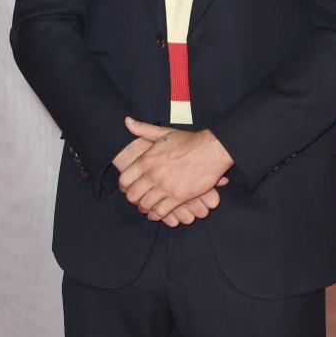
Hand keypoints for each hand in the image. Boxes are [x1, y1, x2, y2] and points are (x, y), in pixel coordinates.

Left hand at [117, 117, 231, 221]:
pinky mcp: (178, 197)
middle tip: (137, 200)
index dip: (123, 187)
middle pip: (132, 195)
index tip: (127, 189)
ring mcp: (165, 187)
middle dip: (133, 199)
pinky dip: (156, 215)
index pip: (124, 180)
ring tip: (146, 208)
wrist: (211, 150)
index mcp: (146, 160)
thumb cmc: (188, 141)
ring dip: (144, 208)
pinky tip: (156, 214)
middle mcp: (152, 175)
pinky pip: (160, 212)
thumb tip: (127, 121)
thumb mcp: (163, 132)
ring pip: (145, 205)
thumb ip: (143, 129)